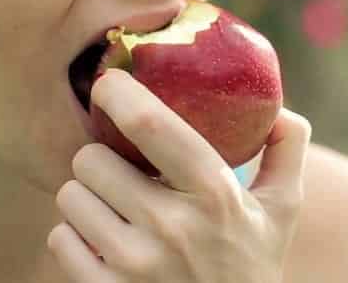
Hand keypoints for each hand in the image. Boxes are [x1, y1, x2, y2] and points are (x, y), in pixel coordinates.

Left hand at [47, 68, 311, 281]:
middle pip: (91, 159)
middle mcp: (173, 227)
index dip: (118, 92)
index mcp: (215, 192)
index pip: (149, 123)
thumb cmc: (252, 265)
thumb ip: (286, 150)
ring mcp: (136, 265)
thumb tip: (277, 107)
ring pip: (70, 197)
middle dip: (98, 156)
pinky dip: (73, 236)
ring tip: (112, 206)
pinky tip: (101, 241)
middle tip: (117, 167)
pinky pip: (60, 239)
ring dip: (85, 195)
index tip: (108, 83)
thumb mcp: (282, 210)